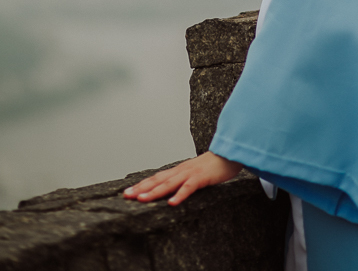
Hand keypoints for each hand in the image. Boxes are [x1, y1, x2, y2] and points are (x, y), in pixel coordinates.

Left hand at [123, 153, 241, 205]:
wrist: (230, 153)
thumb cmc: (214, 165)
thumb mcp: (195, 173)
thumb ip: (184, 181)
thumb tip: (172, 191)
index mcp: (179, 170)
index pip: (157, 177)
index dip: (142, 184)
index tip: (128, 192)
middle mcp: (181, 170)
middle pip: (158, 179)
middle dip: (141, 188)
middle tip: (127, 195)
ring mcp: (191, 173)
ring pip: (169, 183)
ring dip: (154, 191)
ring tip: (141, 199)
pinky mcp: (202, 177)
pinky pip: (189, 187)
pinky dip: (180, 194)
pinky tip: (172, 203)